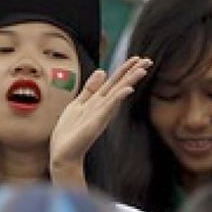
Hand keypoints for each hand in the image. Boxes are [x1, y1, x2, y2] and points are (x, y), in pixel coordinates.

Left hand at [49, 57, 151, 181]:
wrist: (63, 153)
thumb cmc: (70, 132)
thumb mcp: (78, 103)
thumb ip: (90, 89)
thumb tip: (102, 71)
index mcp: (98, 100)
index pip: (114, 81)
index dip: (125, 69)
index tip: (137, 58)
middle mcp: (103, 106)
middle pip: (120, 85)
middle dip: (133, 72)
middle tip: (148, 60)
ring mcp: (101, 114)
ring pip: (117, 93)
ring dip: (130, 81)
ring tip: (143, 70)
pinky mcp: (96, 122)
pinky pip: (109, 107)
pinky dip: (118, 97)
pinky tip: (128, 89)